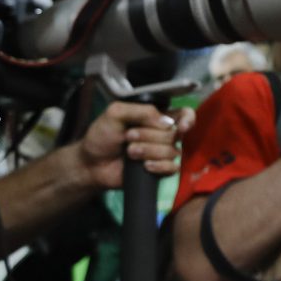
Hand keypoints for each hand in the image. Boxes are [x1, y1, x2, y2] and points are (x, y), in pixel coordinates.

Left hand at [78, 102, 195, 188]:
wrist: (92, 163)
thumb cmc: (102, 136)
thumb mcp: (116, 113)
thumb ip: (141, 110)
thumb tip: (166, 122)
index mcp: (156, 117)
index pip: (185, 115)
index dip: (188, 119)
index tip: (180, 126)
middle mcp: (163, 134)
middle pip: (174, 134)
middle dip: (149, 135)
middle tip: (128, 137)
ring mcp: (162, 153)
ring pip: (171, 151)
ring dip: (148, 150)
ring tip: (129, 152)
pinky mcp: (160, 170)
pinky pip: (172, 168)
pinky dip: (158, 166)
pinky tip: (144, 166)